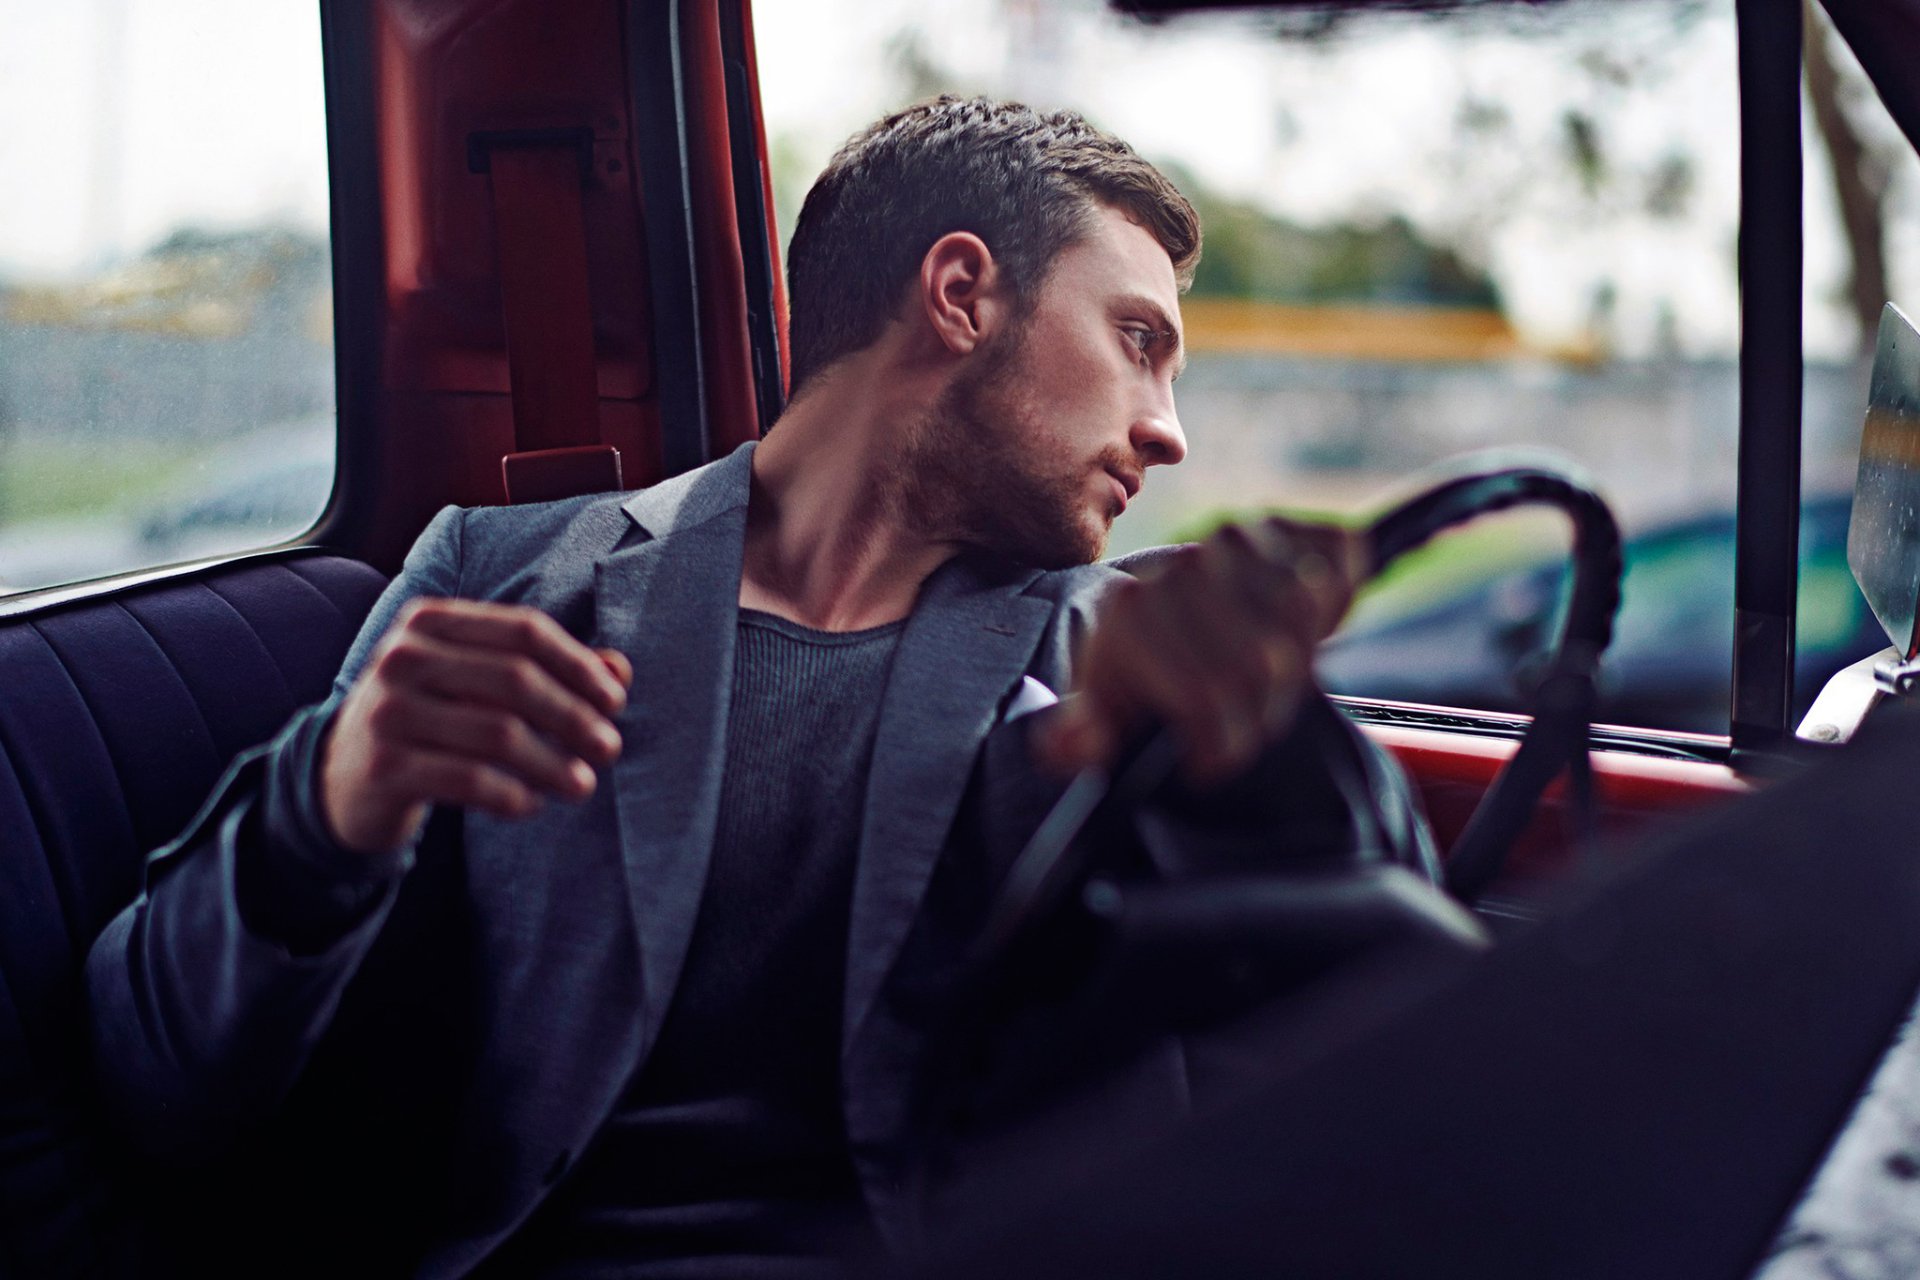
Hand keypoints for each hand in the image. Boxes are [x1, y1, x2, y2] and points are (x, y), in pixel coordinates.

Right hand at [320, 598, 632, 853]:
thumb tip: (621, 669)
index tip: (615, 701)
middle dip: (574, 717)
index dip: (579, 665)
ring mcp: (389, 711)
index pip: (525, 631)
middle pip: (516, 680)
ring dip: (553, 763)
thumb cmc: (434, 719)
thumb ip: (549, 670)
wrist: (345, 776)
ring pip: (499, 734)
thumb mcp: (480, 684)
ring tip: (583, 784)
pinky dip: (513, 795)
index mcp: (431, 621)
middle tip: (610, 748)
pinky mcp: (386, 766)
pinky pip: (471, 780)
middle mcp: (403, 657)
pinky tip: (531, 804)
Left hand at [1035, 517, 1364, 786]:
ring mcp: (1238, 540)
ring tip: (1265, 682)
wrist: (1165, 615)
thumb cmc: (1137, 674)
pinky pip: (1336, 570)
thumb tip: (1072, 746)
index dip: (1219, 745)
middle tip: (1244, 720)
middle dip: (1261, 713)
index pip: (1204, 697)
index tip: (1207, 763)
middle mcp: (1187, 566)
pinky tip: (1300, 630)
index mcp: (1134, 613)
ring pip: (1302, 622)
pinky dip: (1334, 607)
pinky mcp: (1284, 527)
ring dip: (1297, 668)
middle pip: (1261, 666)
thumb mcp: (1098, 715)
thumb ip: (1078, 741)